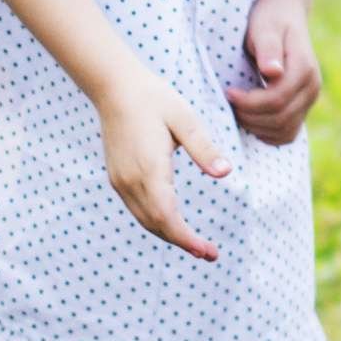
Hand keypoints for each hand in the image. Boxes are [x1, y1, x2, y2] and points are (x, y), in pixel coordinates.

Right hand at [98, 78, 231, 260]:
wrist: (114, 87)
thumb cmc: (154, 99)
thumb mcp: (185, 119)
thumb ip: (204, 148)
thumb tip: (225, 173)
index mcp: (149, 168)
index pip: (167, 216)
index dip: (186, 238)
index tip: (207, 251)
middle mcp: (131, 180)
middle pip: (157, 224)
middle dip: (183, 242)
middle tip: (210, 254)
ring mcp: (120, 181)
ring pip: (145, 220)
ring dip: (169, 235)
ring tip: (196, 245)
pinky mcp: (117, 177)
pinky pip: (137, 209)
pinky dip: (156, 222)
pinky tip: (172, 223)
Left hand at [233, 0, 321, 145]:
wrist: (285, 15)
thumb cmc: (270, 19)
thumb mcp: (265, 27)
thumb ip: (268, 48)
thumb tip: (272, 72)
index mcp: (304, 68)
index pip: (277, 99)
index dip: (249, 102)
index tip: (229, 91)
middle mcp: (312, 87)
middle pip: (280, 118)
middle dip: (249, 116)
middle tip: (229, 102)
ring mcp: (310, 100)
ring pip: (284, 130)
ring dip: (256, 126)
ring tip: (237, 109)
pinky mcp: (303, 108)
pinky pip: (288, 134)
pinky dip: (268, 134)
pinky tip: (250, 120)